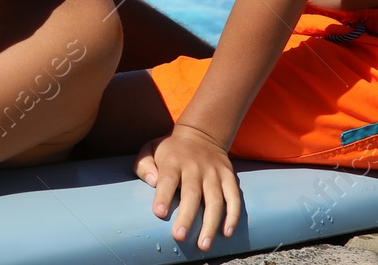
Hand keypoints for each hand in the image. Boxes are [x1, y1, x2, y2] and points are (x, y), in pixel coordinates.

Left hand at [135, 124, 241, 251]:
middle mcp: (195, 168)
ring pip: (215, 200)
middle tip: (179, 236)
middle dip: (186, 216)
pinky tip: (227, 232)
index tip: (160, 212)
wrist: (201, 133)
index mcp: (173, 162)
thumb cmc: (170, 150)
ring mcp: (214, 173)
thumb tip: (152, 181)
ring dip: (210, 224)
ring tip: (204, 245)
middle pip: (192, 193)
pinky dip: (233, 215)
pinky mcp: (228, 177)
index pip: (168, 179)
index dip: (164, 196)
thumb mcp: (150, 149)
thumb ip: (143, 165)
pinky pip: (234, 198)